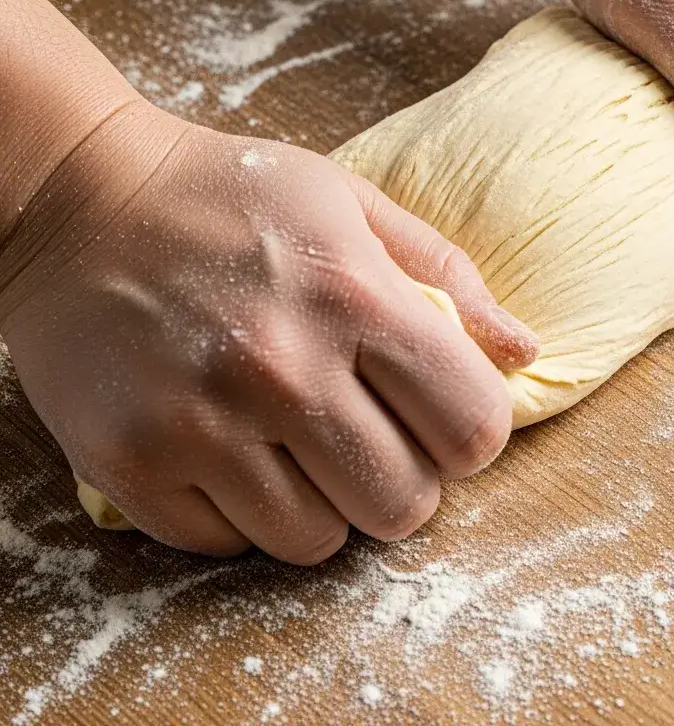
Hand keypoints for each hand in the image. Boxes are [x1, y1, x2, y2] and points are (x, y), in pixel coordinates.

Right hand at [0, 102, 536, 563]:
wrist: (81, 198)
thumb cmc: (233, 196)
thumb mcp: (352, 203)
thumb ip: (448, 276)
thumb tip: (524, 353)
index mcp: (354, 295)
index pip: (473, 426)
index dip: (472, 432)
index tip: (443, 417)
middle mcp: (282, 368)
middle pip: (404, 505)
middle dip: (406, 479)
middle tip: (372, 436)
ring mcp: (201, 424)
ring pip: (319, 541)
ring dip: (326, 503)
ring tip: (299, 441)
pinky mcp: (132, 465)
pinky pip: (229, 545)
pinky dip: (244, 511)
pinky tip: (232, 449)